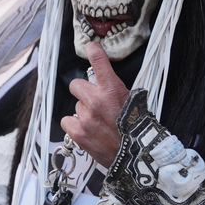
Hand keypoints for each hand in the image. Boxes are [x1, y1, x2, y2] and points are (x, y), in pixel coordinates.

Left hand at [60, 41, 129, 168]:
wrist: (136, 156)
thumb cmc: (137, 129)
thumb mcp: (133, 101)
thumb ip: (115, 90)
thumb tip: (104, 82)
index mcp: (113, 90)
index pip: (99, 63)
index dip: (93, 52)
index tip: (90, 47)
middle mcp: (96, 101)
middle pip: (76, 85)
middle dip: (83, 92)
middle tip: (94, 102)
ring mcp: (85, 117)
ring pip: (75, 106)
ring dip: (83, 112)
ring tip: (98, 123)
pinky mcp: (78, 133)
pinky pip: (67, 121)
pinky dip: (75, 125)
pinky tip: (87, 130)